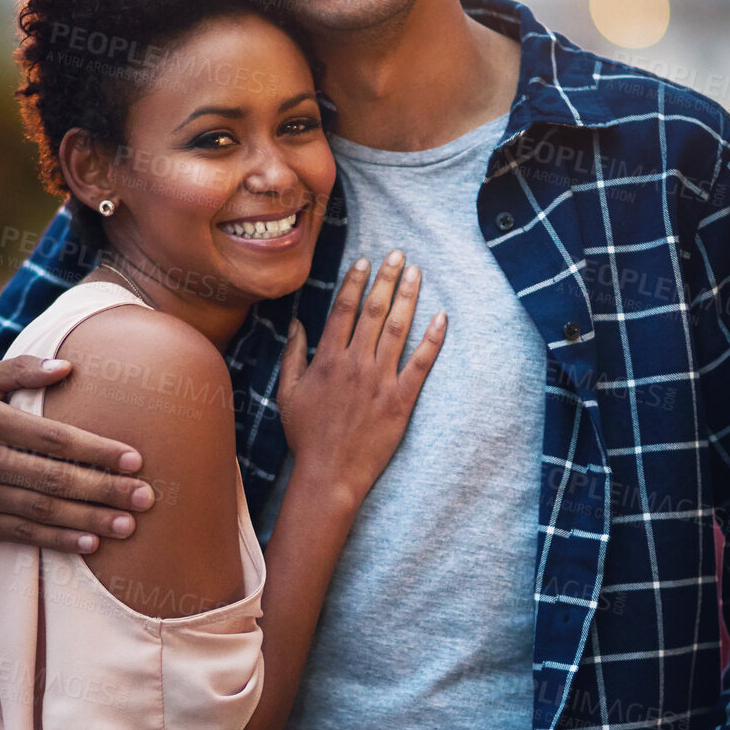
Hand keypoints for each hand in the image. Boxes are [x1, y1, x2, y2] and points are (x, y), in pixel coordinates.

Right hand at [0, 355, 157, 552]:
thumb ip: (21, 370)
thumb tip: (67, 367)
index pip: (53, 439)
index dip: (96, 450)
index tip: (136, 459)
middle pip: (54, 479)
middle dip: (104, 490)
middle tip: (146, 497)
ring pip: (42, 512)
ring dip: (89, 520)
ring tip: (129, 525)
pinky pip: (23, 535)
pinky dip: (58, 541)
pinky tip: (92, 543)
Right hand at [276, 251, 445, 508]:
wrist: (329, 474)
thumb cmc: (306, 436)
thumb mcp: (288, 392)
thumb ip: (294, 354)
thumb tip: (297, 323)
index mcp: (328, 359)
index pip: (344, 310)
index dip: (356, 282)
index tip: (366, 261)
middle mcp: (355, 364)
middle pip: (375, 311)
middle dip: (387, 279)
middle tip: (399, 254)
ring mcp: (380, 381)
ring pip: (398, 329)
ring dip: (409, 297)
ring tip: (417, 274)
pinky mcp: (401, 400)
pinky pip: (421, 364)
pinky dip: (432, 339)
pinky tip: (442, 317)